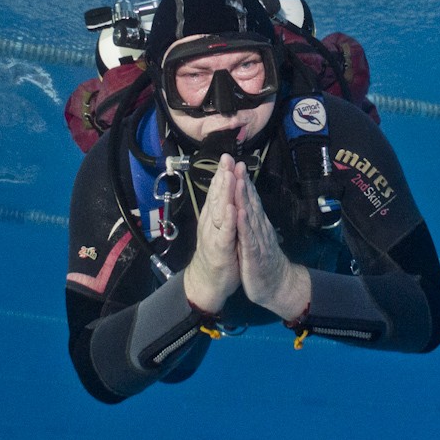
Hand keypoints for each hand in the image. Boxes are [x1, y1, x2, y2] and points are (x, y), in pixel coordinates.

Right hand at [183, 154, 239, 313]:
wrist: (208, 283)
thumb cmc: (218, 253)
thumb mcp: (221, 228)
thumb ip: (222, 210)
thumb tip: (225, 190)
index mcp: (213, 216)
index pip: (217, 191)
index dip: (222, 173)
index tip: (227, 156)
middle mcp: (211, 222)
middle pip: (216, 195)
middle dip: (222, 176)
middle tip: (226, 158)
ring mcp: (214, 235)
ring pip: (219, 210)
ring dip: (224, 192)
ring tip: (228, 175)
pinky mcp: (220, 249)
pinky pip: (225, 232)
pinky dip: (227, 220)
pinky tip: (231, 208)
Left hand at [234, 162, 310, 320]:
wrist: (278, 286)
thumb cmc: (264, 261)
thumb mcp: (257, 237)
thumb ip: (254, 220)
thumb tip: (249, 202)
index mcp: (257, 224)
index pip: (250, 199)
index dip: (243, 181)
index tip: (236, 163)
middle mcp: (259, 228)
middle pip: (250, 202)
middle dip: (242, 182)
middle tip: (236, 162)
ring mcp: (258, 240)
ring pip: (250, 216)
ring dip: (244, 197)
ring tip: (238, 180)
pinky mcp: (254, 255)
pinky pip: (249, 238)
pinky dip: (244, 225)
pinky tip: (240, 213)